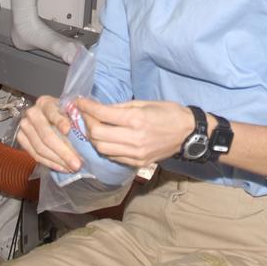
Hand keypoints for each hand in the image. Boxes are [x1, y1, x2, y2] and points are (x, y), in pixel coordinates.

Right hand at [15, 95, 81, 173]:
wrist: (47, 117)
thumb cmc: (64, 114)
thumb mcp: (69, 111)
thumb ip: (73, 118)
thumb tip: (85, 132)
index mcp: (45, 103)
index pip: (52, 113)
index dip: (60, 122)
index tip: (68, 130)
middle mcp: (32, 113)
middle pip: (46, 135)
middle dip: (63, 152)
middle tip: (77, 163)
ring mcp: (24, 126)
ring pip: (40, 148)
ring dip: (58, 161)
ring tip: (72, 168)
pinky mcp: (21, 138)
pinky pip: (35, 155)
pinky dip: (50, 163)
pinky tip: (62, 168)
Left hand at [76, 98, 194, 168]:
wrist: (188, 134)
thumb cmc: (169, 113)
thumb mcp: (145, 103)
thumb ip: (121, 107)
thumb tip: (101, 109)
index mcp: (137, 119)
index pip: (102, 115)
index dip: (87, 108)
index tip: (78, 103)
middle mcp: (134, 138)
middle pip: (97, 135)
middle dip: (86, 123)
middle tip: (85, 115)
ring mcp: (136, 153)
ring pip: (101, 149)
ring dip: (93, 138)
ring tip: (93, 127)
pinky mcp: (138, 163)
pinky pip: (113, 157)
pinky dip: (105, 147)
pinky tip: (105, 139)